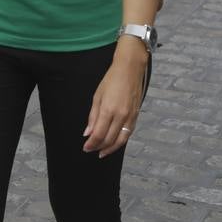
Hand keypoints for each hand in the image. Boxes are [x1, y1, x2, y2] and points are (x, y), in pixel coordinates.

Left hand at [83, 40, 146, 157]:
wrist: (130, 69)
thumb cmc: (112, 79)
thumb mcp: (97, 96)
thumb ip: (93, 116)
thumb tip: (87, 133)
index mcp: (109, 110)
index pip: (98, 134)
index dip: (91, 144)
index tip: (85, 147)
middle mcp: (121, 116)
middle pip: (109, 140)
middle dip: (98, 147)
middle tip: (91, 149)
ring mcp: (130, 117)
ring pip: (120, 140)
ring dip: (110, 148)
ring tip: (102, 152)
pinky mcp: (136, 116)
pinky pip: (128, 134)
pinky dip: (120, 141)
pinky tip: (114, 143)